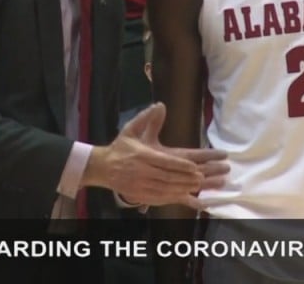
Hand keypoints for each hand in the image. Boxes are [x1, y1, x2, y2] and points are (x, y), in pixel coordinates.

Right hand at [86, 103, 227, 208]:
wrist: (102, 168)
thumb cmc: (120, 148)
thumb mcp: (130, 129)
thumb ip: (146, 118)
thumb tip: (159, 105)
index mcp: (141, 155)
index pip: (164, 162)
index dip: (180, 165)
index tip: (194, 167)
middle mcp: (141, 171)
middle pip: (167, 177)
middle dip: (185, 178)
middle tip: (201, 177)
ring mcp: (140, 185)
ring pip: (165, 189)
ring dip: (182, 188)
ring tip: (197, 185)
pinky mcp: (139, 194)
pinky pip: (159, 198)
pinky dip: (173, 197)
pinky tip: (183, 194)